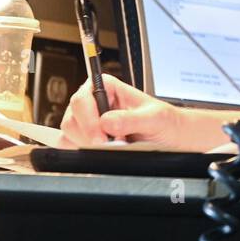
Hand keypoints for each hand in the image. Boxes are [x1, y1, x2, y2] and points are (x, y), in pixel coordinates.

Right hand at [58, 74, 187, 148]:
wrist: (170, 137)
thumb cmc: (164, 121)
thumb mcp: (155, 117)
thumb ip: (131, 119)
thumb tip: (106, 122)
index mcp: (105, 87)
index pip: (82, 99)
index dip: (88, 120)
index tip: (101, 137)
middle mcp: (92, 103)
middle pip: (71, 120)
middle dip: (89, 137)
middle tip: (110, 145)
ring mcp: (86, 122)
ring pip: (69, 135)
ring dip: (87, 146)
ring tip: (114, 146)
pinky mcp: (85, 139)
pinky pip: (71, 147)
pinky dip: (83, 153)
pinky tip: (102, 152)